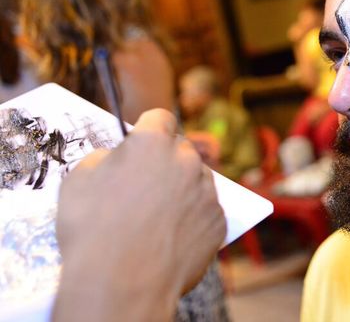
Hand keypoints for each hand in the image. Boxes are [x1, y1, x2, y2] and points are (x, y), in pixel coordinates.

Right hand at [53, 109, 225, 320]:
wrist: (122, 284)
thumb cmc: (93, 230)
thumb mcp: (79, 180)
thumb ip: (105, 158)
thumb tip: (117, 157)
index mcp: (153, 143)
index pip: (160, 117)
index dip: (150, 129)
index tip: (143, 142)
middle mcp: (187, 161)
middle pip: (181, 150)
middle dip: (166, 161)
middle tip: (146, 186)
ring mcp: (207, 191)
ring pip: (198, 179)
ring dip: (183, 189)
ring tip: (158, 216)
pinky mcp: (219, 221)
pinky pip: (207, 211)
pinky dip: (194, 219)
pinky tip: (172, 237)